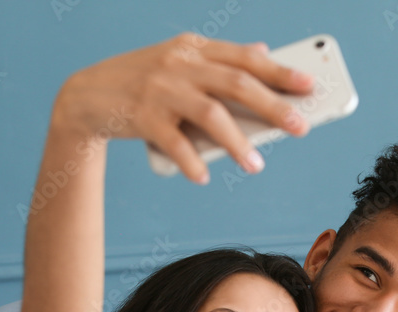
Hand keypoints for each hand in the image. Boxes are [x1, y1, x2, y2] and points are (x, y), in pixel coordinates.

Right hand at [50, 33, 315, 182]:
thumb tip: (263, 51)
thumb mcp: (179, 60)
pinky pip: (175, 143)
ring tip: (256, 165)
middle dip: (273, 107)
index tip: (310, 85)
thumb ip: (219, 59)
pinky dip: (192, 162)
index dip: (280, 71)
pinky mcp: (142, 118)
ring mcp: (160, 90)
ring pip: (210, 115)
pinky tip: (204, 177)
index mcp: (194, 48)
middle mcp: (179, 65)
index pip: (245, 58)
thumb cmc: (143, 82)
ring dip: (237, 143)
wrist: (86, 95)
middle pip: (236, 85)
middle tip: (302, 127)